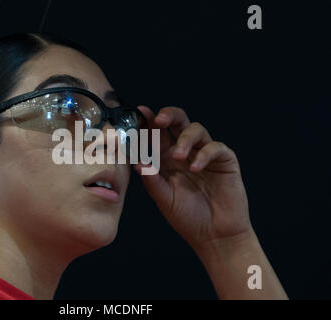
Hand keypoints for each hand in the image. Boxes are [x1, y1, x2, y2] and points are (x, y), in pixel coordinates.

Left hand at [135, 105, 251, 250]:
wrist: (214, 236)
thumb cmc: (188, 218)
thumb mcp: (164, 199)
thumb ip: (151, 180)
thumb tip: (137, 161)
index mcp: (167, 160)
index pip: (157, 135)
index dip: (148, 122)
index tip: (139, 112)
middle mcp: (185, 153)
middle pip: (178, 122)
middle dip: (168, 115)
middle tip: (159, 120)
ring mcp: (205, 155)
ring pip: (196, 129)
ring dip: (185, 139)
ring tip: (177, 156)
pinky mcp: (224, 161)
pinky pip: (215, 147)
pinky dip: (205, 153)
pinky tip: (195, 167)